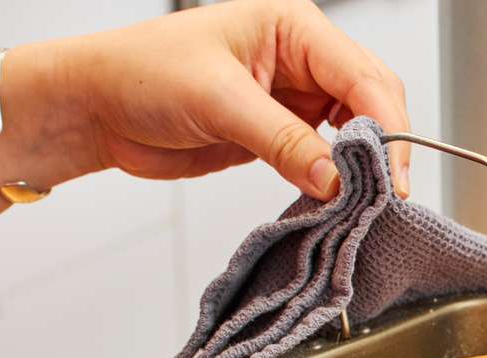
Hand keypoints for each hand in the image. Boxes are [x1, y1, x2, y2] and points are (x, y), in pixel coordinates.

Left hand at [61, 0, 411, 198]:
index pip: (363, 76)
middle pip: (372, 101)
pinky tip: (339, 199)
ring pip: (356, 131)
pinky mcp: (281, 133)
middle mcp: (302, 58)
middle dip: (384, 147)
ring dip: (364, 166)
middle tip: (388, 195)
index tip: (390, 176)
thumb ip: (284, 141)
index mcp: (294, 27)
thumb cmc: (140, 75)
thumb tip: (337, 180)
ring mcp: (294, 96)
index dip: (386, 127)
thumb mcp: (218, 102)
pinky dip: (337, 180)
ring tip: (366, 202)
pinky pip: (326, 157)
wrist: (95, 107)